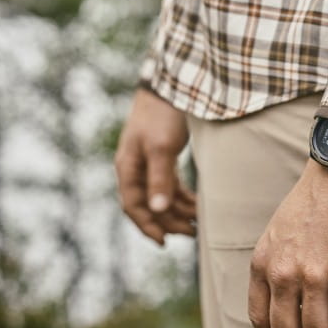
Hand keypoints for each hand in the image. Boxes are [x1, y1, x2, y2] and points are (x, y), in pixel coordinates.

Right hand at [115, 88, 196, 244]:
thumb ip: (160, 179)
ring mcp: (148, 162)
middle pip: (149, 204)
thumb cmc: (162, 116)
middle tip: (192, 233)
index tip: (164, 242)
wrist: (171, 85)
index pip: (133, 206)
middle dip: (169, 221)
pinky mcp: (163, 156)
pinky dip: (182, 196)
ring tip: (198, 223)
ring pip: (161, 196)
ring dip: (178, 211)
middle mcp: (135, 167)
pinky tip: (197, 205)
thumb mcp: (161, 148)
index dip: (147, 226)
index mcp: (129, 167)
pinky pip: (170, 184)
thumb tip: (158, 210)